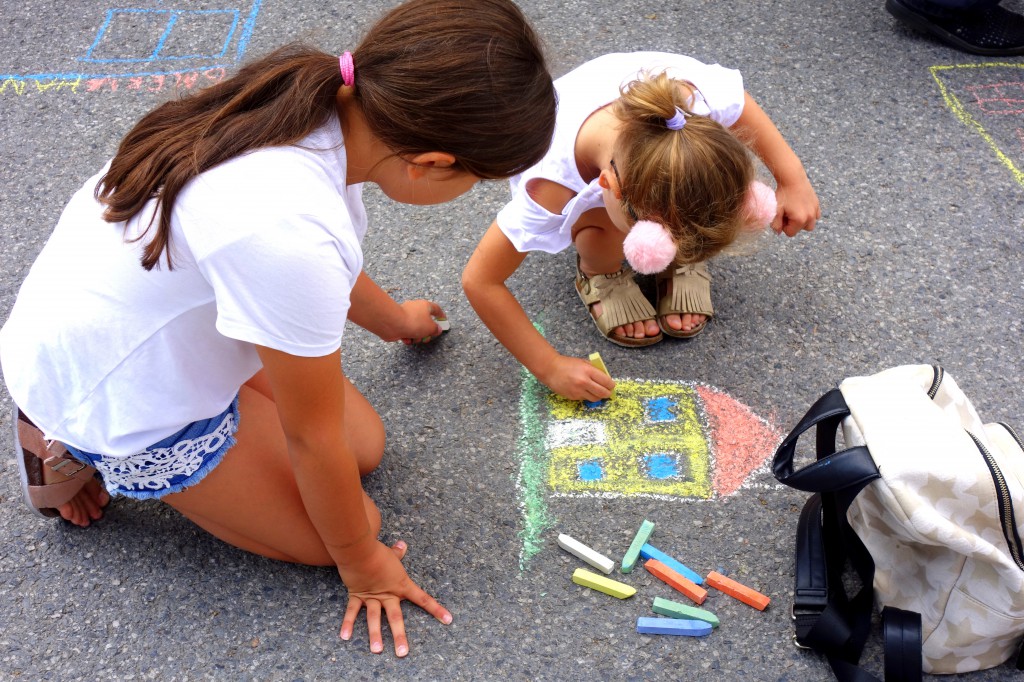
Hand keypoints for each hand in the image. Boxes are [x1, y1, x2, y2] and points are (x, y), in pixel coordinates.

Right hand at [338, 539, 451, 656]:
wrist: (359, 551)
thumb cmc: (378, 550)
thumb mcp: (391, 553)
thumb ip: (397, 552)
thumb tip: (402, 545)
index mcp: (401, 585)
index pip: (422, 599)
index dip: (436, 609)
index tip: (448, 620)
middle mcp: (388, 595)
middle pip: (395, 618)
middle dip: (399, 636)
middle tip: (403, 653)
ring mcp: (372, 597)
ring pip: (374, 619)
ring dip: (375, 635)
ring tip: (377, 650)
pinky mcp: (357, 595)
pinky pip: (352, 611)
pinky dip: (347, 623)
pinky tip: (345, 637)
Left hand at [380, 299, 444, 344]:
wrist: (393, 323)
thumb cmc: (414, 323)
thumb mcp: (430, 328)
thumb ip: (436, 329)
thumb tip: (437, 329)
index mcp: (425, 305)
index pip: (436, 309)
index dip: (441, 315)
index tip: (443, 321)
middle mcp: (415, 308)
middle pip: (425, 320)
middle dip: (426, 332)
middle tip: (427, 338)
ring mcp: (405, 315)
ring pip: (415, 327)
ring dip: (417, 336)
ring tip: (415, 339)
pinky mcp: (398, 322)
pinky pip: (406, 330)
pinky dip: (407, 336)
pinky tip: (406, 339)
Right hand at [540, 354, 615, 400]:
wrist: (551, 369)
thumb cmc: (568, 364)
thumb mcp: (583, 362)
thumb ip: (595, 370)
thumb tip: (606, 378)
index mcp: (588, 371)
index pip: (606, 381)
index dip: (611, 384)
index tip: (611, 385)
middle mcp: (584, 382)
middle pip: (603, 393)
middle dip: (608, 393)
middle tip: (608, 392)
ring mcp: (578, 391)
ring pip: (595, 398)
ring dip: (598, 396)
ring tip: (597, 392)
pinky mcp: (573, 397)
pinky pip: (585, 399)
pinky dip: (587, 395)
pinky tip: (584, 390)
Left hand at [771, 178, 819, 236]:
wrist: (792, 178)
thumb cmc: (783, 194)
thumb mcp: (775, 210)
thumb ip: (775, 224)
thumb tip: (777, 233)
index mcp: (800, 220)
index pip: (790, 233)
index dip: (784, 226)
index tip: (782, 215)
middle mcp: (810, 217)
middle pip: (801, 229)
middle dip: (793, 225)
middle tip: (787, 213)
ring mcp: (815, 210)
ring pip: (810, 224)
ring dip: (802, 221)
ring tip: (795, 211)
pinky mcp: (817, 204)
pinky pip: (816, 216)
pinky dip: (809, 214)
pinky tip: (801, 207)